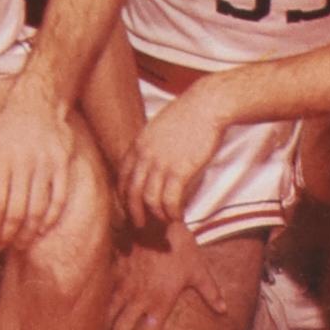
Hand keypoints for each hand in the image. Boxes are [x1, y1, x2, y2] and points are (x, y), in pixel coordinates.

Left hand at [0, 86, 79, 253]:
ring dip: (29, 231)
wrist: (35, 104)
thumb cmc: (1, 133)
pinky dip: (50, 218)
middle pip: (17, 210)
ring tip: (21, 243)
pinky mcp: (62, 164)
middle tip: (5, 246)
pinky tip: (41, 229)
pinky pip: (59, 198)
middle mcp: (23, 162)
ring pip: (38, 208)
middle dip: (10, 234)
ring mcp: (45, 163)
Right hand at [103, 218, 229, 329]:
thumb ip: (210, 291)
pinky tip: (89, 319)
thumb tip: (223, 309)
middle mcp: (140, 298)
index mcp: (160, 300)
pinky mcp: (116, 272)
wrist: (155, 219)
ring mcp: (125, 285)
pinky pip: (104, 295)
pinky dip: (97, 309)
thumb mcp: (199, 268)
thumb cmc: (180, 244)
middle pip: (124, 329)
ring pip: (110, 315)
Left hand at [117, 78, 232, 232]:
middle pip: (131, 192)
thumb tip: (151, 161)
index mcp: (138, 144)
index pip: (122, 176)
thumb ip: (150, 145)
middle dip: (134, 212)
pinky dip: (172, 213)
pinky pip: (170, 201)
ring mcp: (161, 164)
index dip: (123, 195)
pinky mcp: (180, 171)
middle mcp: (145, 156)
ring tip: (165, 220)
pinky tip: (179, 216)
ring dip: (157, 215)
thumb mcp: (159, 126)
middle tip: (139, 225)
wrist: (207, 105)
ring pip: (150, 200)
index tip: (128, 205)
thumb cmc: (188, 113)